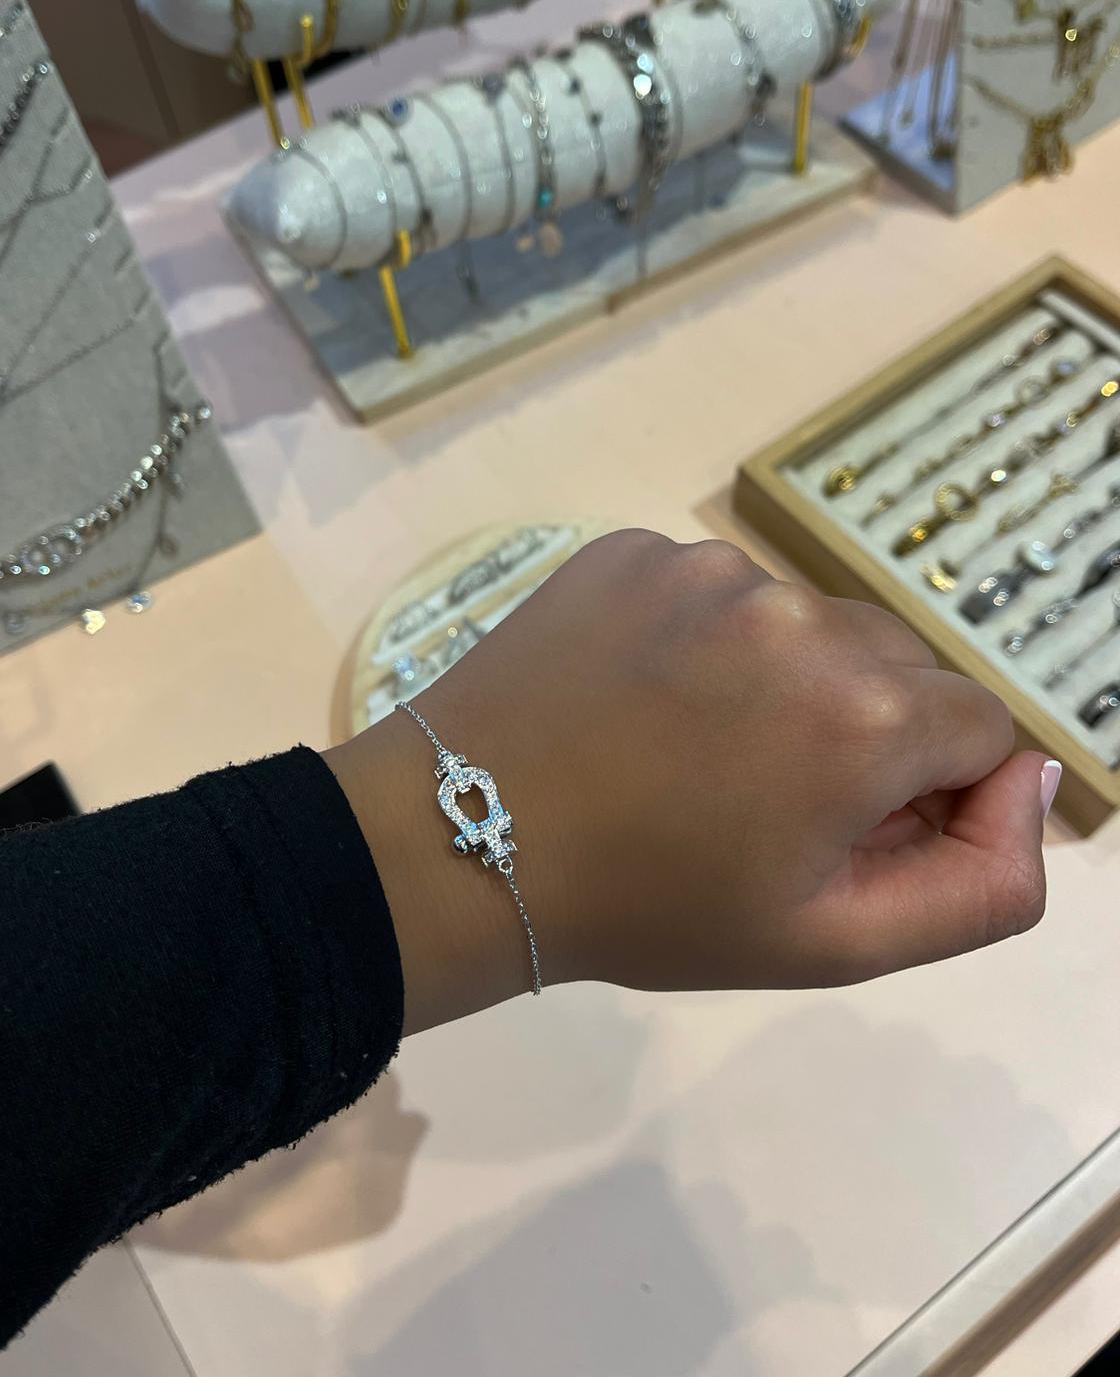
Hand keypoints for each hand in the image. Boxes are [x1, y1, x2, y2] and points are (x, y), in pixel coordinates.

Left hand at [327, 532, 1054, 1031]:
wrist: (458, 841)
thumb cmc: (652, 909)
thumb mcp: (831, 942)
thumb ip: (982, 884)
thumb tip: (1033, 780)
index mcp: (865, 712)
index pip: (978, 727)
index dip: (930, 791)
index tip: (848, 831)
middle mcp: (802, 612)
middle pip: (897, 666)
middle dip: (862, 731)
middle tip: (760, 800)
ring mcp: (709, 566)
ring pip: (806, 623)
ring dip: (783, 680)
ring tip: (688, 750)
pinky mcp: (635, 548)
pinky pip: (716, 589)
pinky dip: (704, 640)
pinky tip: (640, 699)